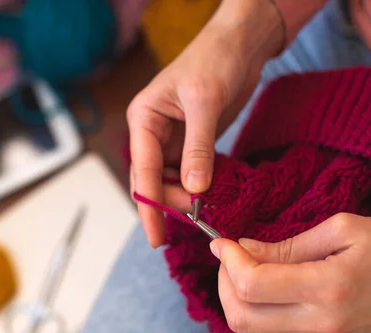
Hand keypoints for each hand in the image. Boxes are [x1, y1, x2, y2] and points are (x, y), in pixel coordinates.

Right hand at [128, 0, 283, 247]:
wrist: (240, 42)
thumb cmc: (215, 59)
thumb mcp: (205, 103)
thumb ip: (198, 148)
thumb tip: (195, 190)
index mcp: (143, 120)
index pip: (143, 171)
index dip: (149, 207)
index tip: (156, 238)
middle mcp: (152, 133)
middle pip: (154, 180)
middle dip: (172, 202)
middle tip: (198, 219)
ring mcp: (171, 139)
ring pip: (172, 180)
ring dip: (187, 197)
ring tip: (208, 210)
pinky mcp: (191, 142)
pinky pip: (191, 172)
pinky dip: (200, 186)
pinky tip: (213, 195)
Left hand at [211, 213, 370, 332]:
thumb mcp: (342, 230)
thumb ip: (287, 245)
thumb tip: (242, 249)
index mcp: (330, 288)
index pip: (252, 285)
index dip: (228, 260)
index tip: (220, 241)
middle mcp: (324, 323)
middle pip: (241, 314)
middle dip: (223, 281)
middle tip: (231, 256)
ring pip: (251, 326)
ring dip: (236, 295)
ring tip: (247, 267)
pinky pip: (273, 329)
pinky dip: (260, 306)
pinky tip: (272, 284)